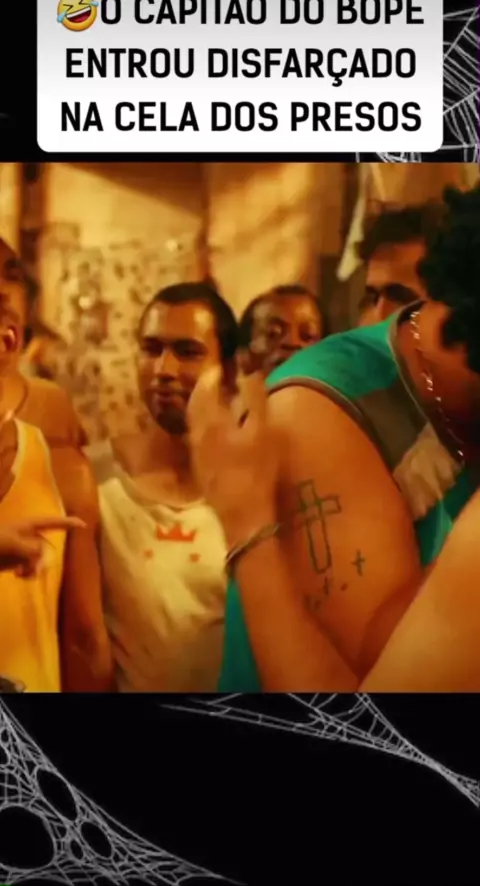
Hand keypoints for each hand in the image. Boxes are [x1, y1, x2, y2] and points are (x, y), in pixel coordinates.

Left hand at [0, 516, 85, 577]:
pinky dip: (28, 573)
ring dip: (34, 569)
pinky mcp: (19, 561)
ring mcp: (25, 549)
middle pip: (48, 549)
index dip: (68, 523)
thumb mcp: (9, 543)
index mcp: (29, 526)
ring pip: (41, 561)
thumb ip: (28, 548)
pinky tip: (19, 576)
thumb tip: (44, 554)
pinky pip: (32, 568)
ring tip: (21, 575)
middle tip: (35, 570)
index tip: (83, 524)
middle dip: (43, 560)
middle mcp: (30, 536)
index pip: (52, 522)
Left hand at [187, 367, 278, 544]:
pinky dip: (206, 428)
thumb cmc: (255, 471)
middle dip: (204, 392)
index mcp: (209, 422)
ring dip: (204, 410)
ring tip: (217, 403)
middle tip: (215, 382)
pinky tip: (218, 433)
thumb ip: (255, 398)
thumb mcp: (262, 431)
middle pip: (195, 407)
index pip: (204, 391)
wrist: (242, 516)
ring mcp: (196, 456)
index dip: (211, 376)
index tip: (218, 366)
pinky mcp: (201, 471)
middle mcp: (196, 436)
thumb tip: (248, 371)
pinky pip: (198, 440)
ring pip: (195, 424)